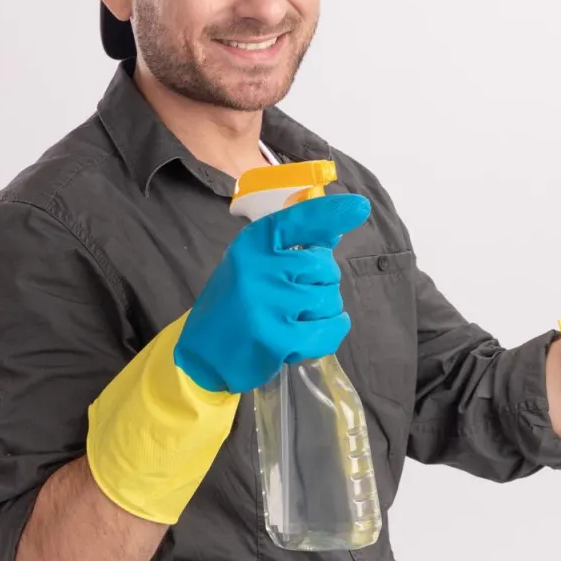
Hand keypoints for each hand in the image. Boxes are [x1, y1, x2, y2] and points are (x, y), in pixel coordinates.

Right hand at [174, 193, 371, 392]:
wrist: (202, 352)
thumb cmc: (233, 302)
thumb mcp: (252, 264)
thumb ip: (287, 248)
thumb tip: (334, 232)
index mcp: (252, 245)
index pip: (298, 220)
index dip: (331, 213)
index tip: (359, 207)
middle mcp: (259, 270)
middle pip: (324, 266)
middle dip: (322, 281)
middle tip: (299, 294)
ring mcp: (269, 305)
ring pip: (329, 299)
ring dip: (324, 309)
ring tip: (298, 317)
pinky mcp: (279, 339)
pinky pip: (330, 329)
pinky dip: (333, 329)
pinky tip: (318, 329)